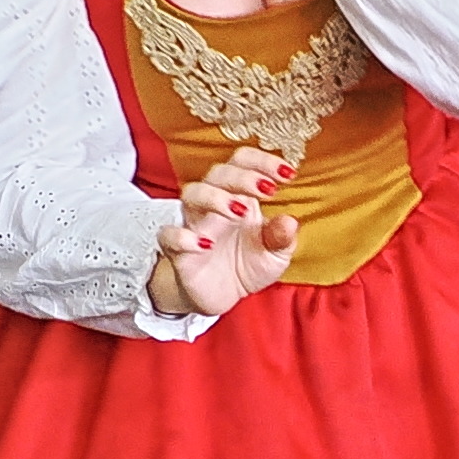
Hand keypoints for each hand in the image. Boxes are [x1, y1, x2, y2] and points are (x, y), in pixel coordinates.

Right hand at [152, 149, 298, 317]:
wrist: (222, 297)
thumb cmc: (247, 266)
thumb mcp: (275, 255)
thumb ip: (282, 238)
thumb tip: (289, 222)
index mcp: (240, 197)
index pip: (243, 163)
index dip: (263, 161)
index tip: (288, 173)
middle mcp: (214, 205)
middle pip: (218, 173)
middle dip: (243, 176)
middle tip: (268, 190)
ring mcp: (194, 225)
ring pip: (192, 194)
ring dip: (215, 196)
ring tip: (239, 211)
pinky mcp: (178, 250)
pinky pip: (169, 235)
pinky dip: (184, 236)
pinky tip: (205, 245)